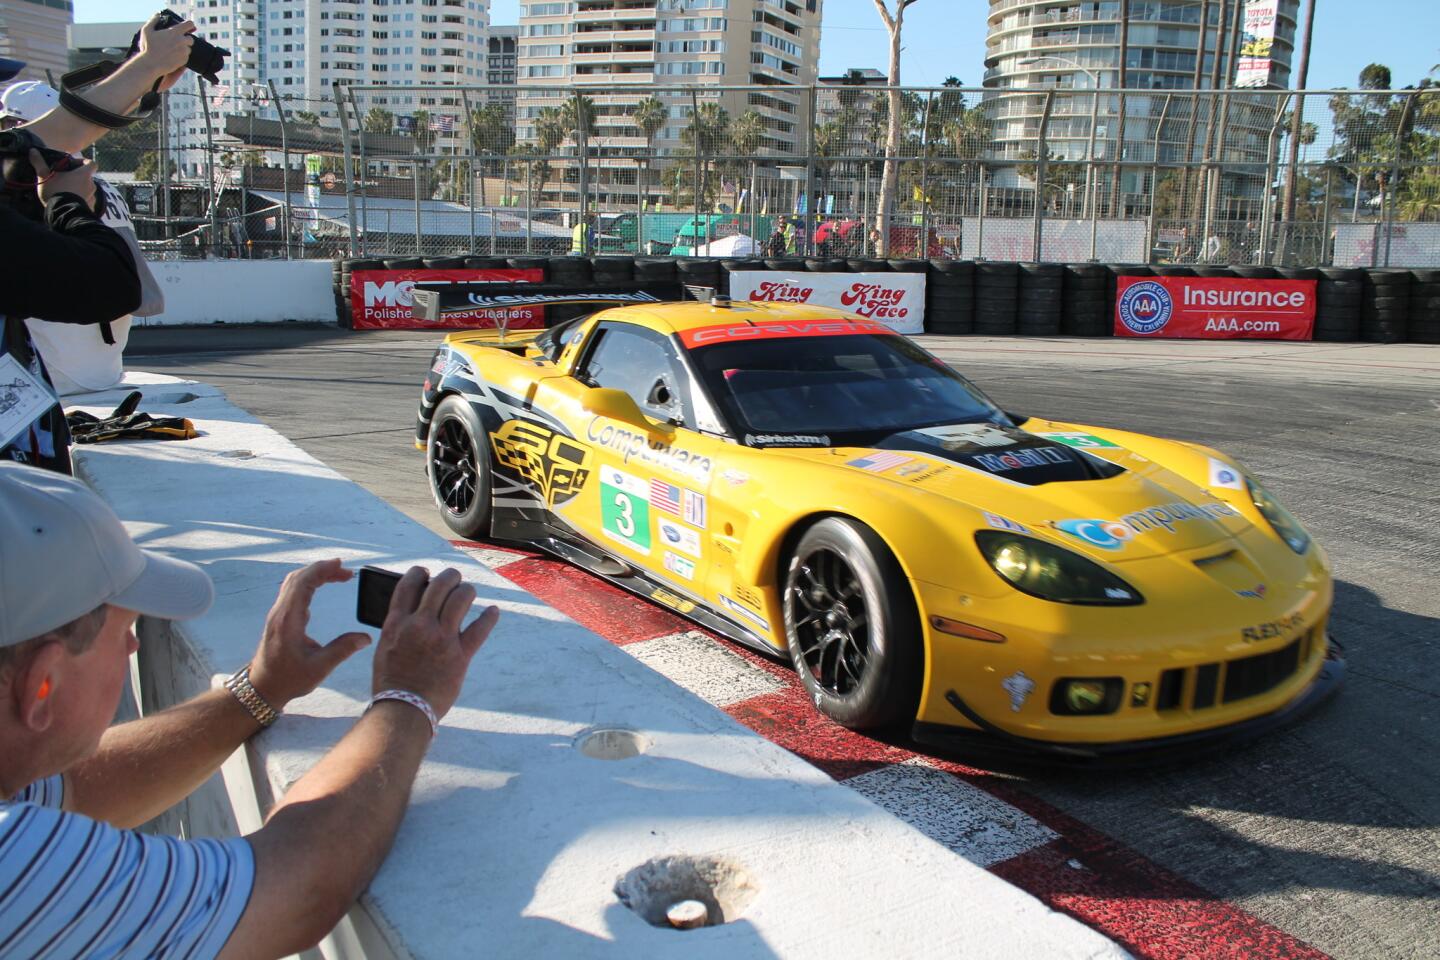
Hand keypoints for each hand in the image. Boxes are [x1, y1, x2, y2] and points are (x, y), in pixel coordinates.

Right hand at [31, 150, 95, 209]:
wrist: (64, 213)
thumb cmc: (55, 191)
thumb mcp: (44, 176)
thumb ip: (39, 162)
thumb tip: (32, 150)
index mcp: (84, 174)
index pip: (92, 163)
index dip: (84, 162)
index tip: (73, 164)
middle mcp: (92, 184)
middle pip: (87, 177)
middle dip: (77, 177)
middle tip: (64, 179)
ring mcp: (93, 197)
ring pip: (87, 189)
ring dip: (79, 189)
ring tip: (65, 192)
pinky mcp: (91, 207)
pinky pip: (87, 201)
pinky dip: (80, 200)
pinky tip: (70, 203)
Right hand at [133, 15, 194, 83]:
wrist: (151, 64)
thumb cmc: (147, 47)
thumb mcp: (147, 30)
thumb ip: (153, 20)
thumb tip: (158, 15)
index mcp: (174, 32)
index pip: (189, 24)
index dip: (189, 25)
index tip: (189, 27)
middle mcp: (182, 41)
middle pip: (190, 38)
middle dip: (185, 39)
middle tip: (177, 41)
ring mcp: (184, 51)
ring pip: (188, 48)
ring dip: (183, 48)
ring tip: (172, 50)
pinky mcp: (184, 60)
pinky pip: (186, 57)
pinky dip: (182, 57)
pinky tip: (173, 56)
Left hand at [248, 559, 371, 709]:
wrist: (262, 688)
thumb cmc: (287, 679)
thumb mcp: (319, 668)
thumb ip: (342, 650)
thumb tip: (365, 638)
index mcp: (288, 620)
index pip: (303, 584)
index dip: (322, 570)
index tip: (342, 566)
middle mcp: (280, 613)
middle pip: (298, 578)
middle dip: (322, 569)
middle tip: (345, 572)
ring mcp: (277, 615)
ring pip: (293, 583)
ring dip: (314, 575)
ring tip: (336, 576)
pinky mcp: (279, 619)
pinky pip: (291, 592)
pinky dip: (308, 584)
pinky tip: (319, 590)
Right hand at [371, 567, 497, 718]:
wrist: (404, 710)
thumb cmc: (392, 683)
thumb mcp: (386, 649)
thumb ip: (398, 628)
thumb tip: (412, 612)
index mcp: (396, 624)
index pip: (408, 585)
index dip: (418, 573)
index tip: (425, 572)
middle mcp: (419, 625)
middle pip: (439, 586)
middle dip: (449, 576)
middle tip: (454, 577)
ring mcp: (441, 638)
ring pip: (460, 599)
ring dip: (467, 590)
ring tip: (468, 591)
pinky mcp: (460, 655)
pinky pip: (480, 628)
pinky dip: (489, 617)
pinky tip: (493, 612)